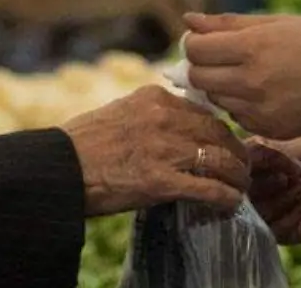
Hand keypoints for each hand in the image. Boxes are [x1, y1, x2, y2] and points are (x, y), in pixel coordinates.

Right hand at [62, 86, 249, 215]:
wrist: (59, 168)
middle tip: (241, 166)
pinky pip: (208, 188)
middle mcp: (163, 118)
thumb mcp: (121, 111)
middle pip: (218, 132)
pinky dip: (225, 197)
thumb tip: (179, 124)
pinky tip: (230, 202)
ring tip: (240, 186)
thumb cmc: (85, 143)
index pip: (203, 111)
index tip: (226, 143)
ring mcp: (164, 149)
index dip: (220, 130)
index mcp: (154, 97)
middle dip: (236, 151)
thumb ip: (152, 113)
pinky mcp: (161, 181)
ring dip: (236, 176)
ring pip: (220, 159)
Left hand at [183, 13, 300, 139]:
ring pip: (215, 99)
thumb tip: (188, 20)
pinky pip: (237, 118)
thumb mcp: (275, 23)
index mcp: (250, 48)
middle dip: (203, 67)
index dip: (196, 44)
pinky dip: (241, 106)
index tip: (207, 42)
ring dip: (221, 87)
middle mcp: (250, 82)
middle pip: (197, 77)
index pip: (194, 49)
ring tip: (248, 76)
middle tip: (222, 60)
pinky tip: (263, 94)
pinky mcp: (269, 130)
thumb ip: (227, 23)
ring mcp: (258, 110)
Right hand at [250, 127, 300, 244]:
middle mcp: (274, 184)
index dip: (247, 164)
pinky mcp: (299, 229)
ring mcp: (285, 208)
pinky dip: (286, 216)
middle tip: (285, 175)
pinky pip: (276, 231)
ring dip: (275, 199)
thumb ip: (273, 150)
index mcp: (273, 160)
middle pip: (245, 193)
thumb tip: (243, 154)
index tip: (263, 159)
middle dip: (261, 183)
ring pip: (258, 214)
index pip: (243, 167)